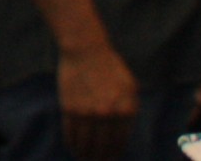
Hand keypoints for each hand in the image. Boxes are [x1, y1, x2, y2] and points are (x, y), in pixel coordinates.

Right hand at [57, 39, 137, 160]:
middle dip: (100, 158)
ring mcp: (88, 113)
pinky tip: (73, 147)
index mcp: (127, 111)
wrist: (85, 50)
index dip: (115, 153)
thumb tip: (122, 133)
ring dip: (84, 154)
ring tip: (83, 158)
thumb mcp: (130, 88)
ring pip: (86, 142)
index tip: (110, 159)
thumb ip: (129, 110)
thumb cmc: (110, 66)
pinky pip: (71, 132)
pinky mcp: (70, 108)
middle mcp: (109, 116)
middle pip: (103, 146)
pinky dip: (72, 143)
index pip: (120, 142)